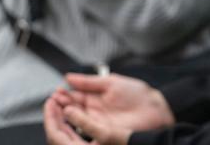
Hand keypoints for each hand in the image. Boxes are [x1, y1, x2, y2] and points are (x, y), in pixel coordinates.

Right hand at [43, 74, 174, 144]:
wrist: (156, 107)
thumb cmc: (138, 95)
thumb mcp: (111, 82)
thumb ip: (89, 81)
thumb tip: (69, 76)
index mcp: (96, 99)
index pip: (75, 97)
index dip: (65, 95)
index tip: (55, 91)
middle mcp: (95, 113)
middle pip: (73, 109)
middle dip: (61, 104)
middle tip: (53, 100)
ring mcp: (98, 123)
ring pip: (77, 120)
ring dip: (66, 113)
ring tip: (59, 106)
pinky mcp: (104, 133)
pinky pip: (88, 128)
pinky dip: (78, 121)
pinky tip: (71, 114)